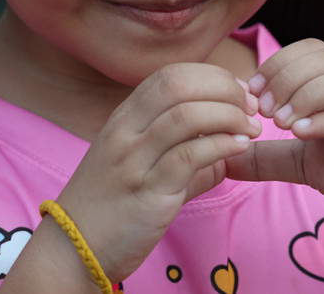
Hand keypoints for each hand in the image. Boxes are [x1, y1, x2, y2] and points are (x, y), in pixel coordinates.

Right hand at [55, 63, 261, 281]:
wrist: (72, 248)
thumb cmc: (110, 206)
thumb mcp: (138, 165)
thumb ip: (182, 152)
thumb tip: (227, 148)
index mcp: (123, 118)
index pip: (170, 74)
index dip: (211, 76)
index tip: (238, 92)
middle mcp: (125, 131)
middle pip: (178, 85)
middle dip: (223, 89)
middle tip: (251, 107)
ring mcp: (133, 160)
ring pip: (186, 116)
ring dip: (229, 116)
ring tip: (251, 129)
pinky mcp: (147, 192)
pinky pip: (189, 156)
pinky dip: (221, 146)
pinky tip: (239, 150)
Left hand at [224, 39, 323, 240]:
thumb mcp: (307, 163)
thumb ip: (269, 158)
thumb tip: (225, 158)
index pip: (310, 50)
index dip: (277, 64)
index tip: (250, 92)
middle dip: (286, 77)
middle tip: (262, 110)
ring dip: (306, 95)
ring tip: (279, 122)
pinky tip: (302, 133)